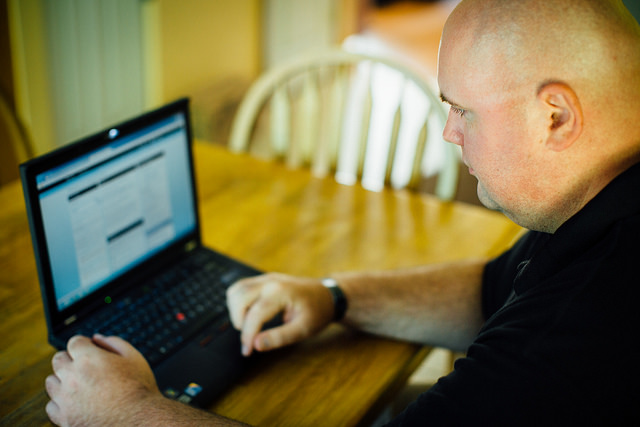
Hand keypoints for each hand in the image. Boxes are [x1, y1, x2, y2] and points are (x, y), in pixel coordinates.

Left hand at [45, 334, 161, 426]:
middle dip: (70, 359)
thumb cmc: (139, 389)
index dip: (83, 344)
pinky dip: (60, 402)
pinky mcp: (64, 418)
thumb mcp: (134, 358)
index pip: (74, 342)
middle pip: (58, 359)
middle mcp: (72, 377)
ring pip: (51, 382)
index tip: (90, 350)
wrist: (139, 421)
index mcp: (88, 359)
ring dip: (62, 379)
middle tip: (85, 367)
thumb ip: (114, 343)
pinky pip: (51, 405)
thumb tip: (97, 339)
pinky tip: (75, 402)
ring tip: (79, 385)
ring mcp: (65, 399)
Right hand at [227, 273, 334, 355]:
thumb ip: (279, 337)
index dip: (247, 335)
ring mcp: (266, 278)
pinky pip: (242, 287)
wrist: (328, 295)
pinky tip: (248, 314)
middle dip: (238, 321)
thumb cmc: (318, 311)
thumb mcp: (303, 329)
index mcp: (280, 292)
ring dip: (235, 310)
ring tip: (248, 326)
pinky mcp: (265, 280)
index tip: (247, 351)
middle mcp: (270, 281)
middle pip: (239, 297)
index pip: (254, 315)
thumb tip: (257, 345)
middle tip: (248, 338)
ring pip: (237, 289)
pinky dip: (239, 301)